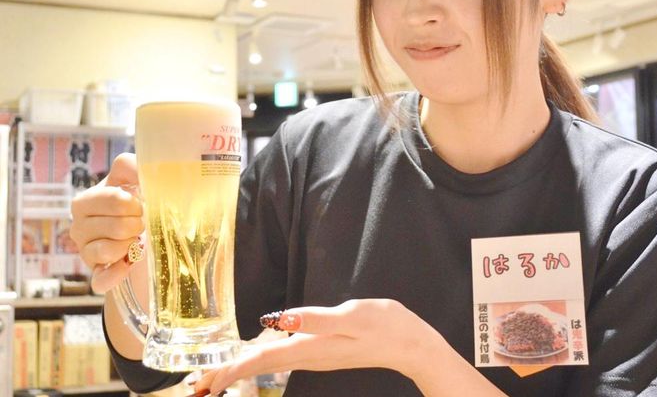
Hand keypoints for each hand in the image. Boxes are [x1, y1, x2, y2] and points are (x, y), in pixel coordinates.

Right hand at [69, 153, 144, 292]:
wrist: (149, 238)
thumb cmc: (139, 205)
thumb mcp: (135, 181)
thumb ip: (132, 167)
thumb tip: (139, 166)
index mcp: (86, 201)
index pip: (112, 199)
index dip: (133, 203)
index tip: (141, 203)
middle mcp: (79, 227)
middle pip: (115, 226)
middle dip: (136, 224)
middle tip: (141, 223)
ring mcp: (85, 253)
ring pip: (108, 251)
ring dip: (130, 245)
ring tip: (136, 239)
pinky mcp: (96, 276)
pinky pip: (101, 279)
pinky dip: (116, 274)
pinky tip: (127, 265)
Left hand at [194, 299, 443, 394]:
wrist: (411, 345)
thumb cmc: (384, 325)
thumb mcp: (350, 316)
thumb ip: (314, 318)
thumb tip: (279, 320)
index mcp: (311, 347)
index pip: (262, 361)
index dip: (231, 370)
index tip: (204, 384)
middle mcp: (310, 355)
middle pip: (261, 367)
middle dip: (229, 376)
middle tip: (198, 388)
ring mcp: (317, 355)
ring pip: (271, 364)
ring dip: (243, 369)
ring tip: (218, 378)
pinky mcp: (324, 350)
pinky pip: (284, 358)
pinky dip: (263, 361)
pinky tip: (258, 357)